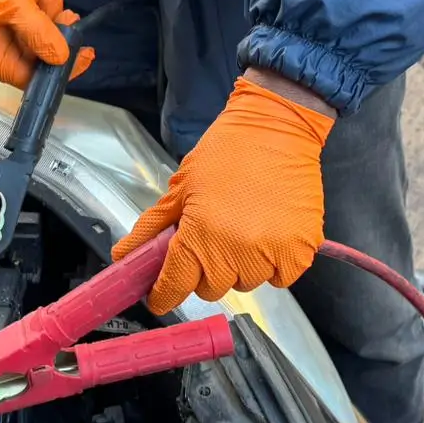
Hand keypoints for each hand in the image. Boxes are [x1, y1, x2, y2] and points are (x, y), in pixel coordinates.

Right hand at [0, 0, 94, 87]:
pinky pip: (23, 27)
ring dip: (48, 21)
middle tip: (69, 13)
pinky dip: (36, 14)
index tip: (83, 52)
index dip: (58, 69)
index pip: (29, 78)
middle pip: (33, 60)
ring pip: (31, 41)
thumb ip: (39, 33)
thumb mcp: (15, 3)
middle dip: (55, 37)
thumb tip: (61, 59)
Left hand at [114, 72, 335, 313]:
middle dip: (205, 271)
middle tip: (211, 240)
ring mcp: (271, 252)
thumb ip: (151, 228)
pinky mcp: (300, 250)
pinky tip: (269, 235)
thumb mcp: (180, 187)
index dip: (164, 294)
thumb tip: (123, 256)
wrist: (276, 128)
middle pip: (211, 289)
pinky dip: (273, 264)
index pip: (175, 287)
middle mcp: (236, 250)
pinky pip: (280, 278)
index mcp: (200, 234)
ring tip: (244, 230)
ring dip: (241, 267)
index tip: (161, 294)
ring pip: (246, 283)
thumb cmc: (226, 153)